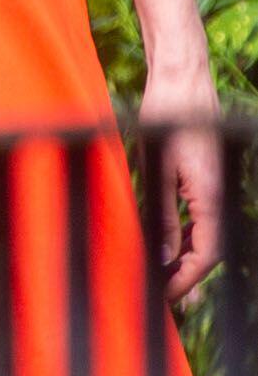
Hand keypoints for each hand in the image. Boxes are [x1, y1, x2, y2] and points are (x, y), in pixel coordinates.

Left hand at [139, 55, 220, 305]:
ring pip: (207, 235)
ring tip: (165, 280)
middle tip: (166, 298)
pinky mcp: (206, 177)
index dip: (187, 279)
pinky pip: (201, 217)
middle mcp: (219, 196)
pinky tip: (169, 245)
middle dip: (189, 276)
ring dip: (189, 259)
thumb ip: (161, 212)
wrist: (181, 77)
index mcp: (211, 198)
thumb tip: (162, 254)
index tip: (167, 295)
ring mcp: (215, 186)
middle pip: (210, 250)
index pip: (208, 255)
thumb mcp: (156, 168)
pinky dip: (188, 236)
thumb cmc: (166, 117)